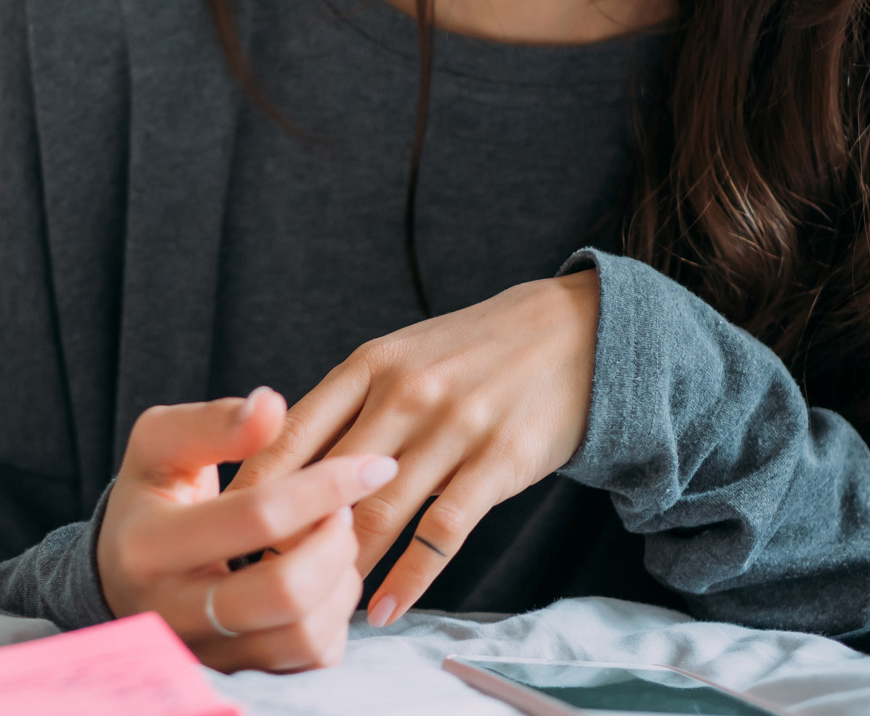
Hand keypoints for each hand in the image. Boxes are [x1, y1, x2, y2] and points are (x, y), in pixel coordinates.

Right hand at [96, 385, 398, 670]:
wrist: (121, 570)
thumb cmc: (154, 492)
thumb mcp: (162, 443)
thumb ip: (215, 421)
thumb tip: (270, 405)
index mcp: (150, 545)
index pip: (258, 515)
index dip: (326, 485)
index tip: (373, 465)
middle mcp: (172, 615)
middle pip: (286, 593)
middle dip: (336, 544)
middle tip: (346, 511)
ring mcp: (205, 655)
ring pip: (304, 636)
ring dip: (341, 582)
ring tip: (334, 541)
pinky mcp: (235, 676)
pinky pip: (308, 663)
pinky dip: (334, 618)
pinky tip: (325, 577)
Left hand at [231, 272, 598, 627]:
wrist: (571, 334)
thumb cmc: (472, 351)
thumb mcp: (403, 356)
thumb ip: (348, 405)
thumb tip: (281, 466)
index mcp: (372, 363)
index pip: (293, 433)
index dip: (256, 490)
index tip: (225, 535)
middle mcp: (408, 391)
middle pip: (329, 482)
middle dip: (291, 540)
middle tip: (259, 586)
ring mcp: (455, 426)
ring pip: (381, 513)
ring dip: (344, 567)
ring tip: (316, 607)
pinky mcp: (498, 461)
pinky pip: (442, 532)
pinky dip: (408, 579)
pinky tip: (383, 609)